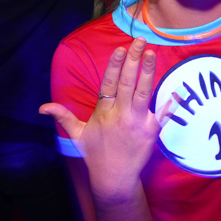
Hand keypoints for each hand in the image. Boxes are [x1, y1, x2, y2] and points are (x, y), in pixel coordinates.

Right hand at [40, 39, 158, 199]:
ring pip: (144, 92)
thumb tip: (42, 107)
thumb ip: (63, 116)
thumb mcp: (77, 134)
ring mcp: (138, 122)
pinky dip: (171, 102)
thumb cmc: (95, 153)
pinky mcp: (151, 130)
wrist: (114, 178)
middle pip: (128, 83)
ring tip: (153, 53)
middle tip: (140, 42)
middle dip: (134, 60)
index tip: (121, 49)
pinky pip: (163, 113)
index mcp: (104, 111)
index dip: (115, 65)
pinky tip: (178, 90)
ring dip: (148, 72)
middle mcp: (121, 114)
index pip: (109, 83)